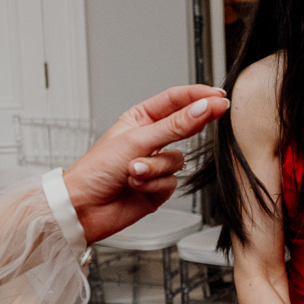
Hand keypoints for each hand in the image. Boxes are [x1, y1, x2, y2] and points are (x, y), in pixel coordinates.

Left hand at [64, 85, 229, 241]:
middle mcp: (150, 140)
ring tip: (133, 171)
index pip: (175, 101)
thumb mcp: (137, 140)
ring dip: (155, 167)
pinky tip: (136, 185)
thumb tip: (202, 109)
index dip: (198, 96)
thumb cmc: (95, 170)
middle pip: (184, 127)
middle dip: (192, 125)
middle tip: (216, 112)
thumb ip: (175, 126)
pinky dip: (154, 183)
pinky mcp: (159, 186)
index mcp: (140, 119)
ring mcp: (156, 164)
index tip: (219, 96)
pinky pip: (172, 180)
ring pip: (178, 159)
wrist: (84, 207)